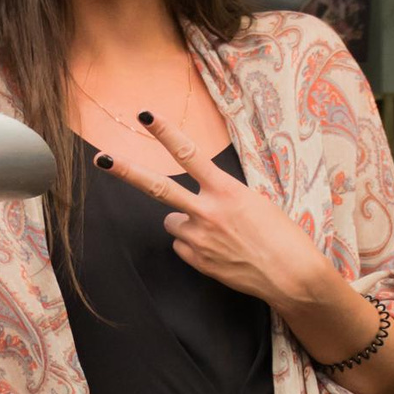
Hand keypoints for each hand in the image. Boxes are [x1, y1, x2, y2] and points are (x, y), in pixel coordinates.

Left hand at [95, 114, 333, 312]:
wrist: (292, 276)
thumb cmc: (282, 236)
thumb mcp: (256, 202)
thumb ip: (222, 196)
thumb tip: (199, 201)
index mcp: (227, 191)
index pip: (190, 154)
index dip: (166, 133)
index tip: (146, 116)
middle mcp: (208, 212)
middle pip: (158, 187)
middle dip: (127, 171)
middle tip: (101, 159)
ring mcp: (199, 239)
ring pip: (173, 223)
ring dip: (186, 223)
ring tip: (218, 233)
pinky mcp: (198, 261)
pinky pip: (182, 247)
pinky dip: (194, 247)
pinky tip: (219, 251)